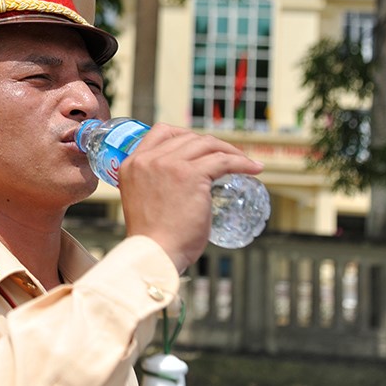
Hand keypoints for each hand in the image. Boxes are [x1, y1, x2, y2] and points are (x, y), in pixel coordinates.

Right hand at [117, 123, 263, 272]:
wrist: (154, 253)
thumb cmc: (152, 238)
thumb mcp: (142, 200)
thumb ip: (154, 186)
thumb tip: (178, 186)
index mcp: (133, 164)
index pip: (161, 132)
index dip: (184, 134)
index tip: (198, 145)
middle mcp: (149, 159)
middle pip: (187, 137)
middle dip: (210, 144)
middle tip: (226, 156)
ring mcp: (170, 165)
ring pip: (206, 144)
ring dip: (229, 150)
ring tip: (243, 161)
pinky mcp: (191, 175)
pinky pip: (223, 161)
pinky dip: (241, 162)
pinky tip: (253, 168)